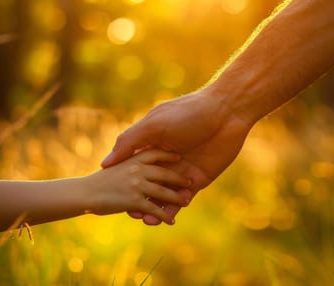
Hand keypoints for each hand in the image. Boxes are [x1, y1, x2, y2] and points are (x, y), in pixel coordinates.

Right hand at [101, 89, 253, 224]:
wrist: (226, 112)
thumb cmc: (188, 113)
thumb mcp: (154, 124)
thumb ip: (130, 142)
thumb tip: (107, 163)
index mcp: (152, 144)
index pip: (133, 168)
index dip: (123, 182)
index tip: (112, 196)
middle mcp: (166, 159)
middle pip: (147, 185)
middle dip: (139, 200)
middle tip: (132, 213)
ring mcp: (182, 170)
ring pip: (164, 195)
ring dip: (155, 209)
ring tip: (146, 221)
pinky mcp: (198, 179)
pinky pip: (182, 198)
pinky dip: (173, 209)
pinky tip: (166, 219)